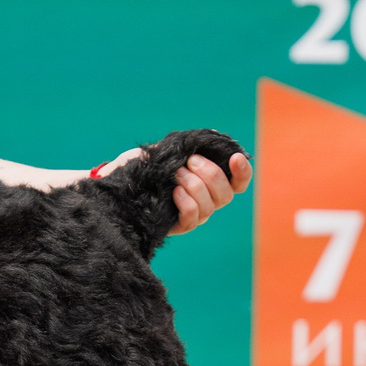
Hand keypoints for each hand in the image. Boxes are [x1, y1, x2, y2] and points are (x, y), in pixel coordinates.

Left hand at [96, 146, 252, 234]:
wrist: (122, 180)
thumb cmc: (148, 163)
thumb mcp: (167, 150)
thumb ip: (186, 146)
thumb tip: (204, 140)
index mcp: (211, 182)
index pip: (239, 182)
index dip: (243, 171)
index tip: (235, 157)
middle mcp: (208, 200)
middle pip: (226, 194)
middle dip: (211, 175)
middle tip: (190, 162)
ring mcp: (195, 214)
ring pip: (210, 207)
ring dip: (195, 187)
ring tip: (177, 174)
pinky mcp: (178, 226)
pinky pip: (192, 220)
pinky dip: (187, 204)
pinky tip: (174, 192)